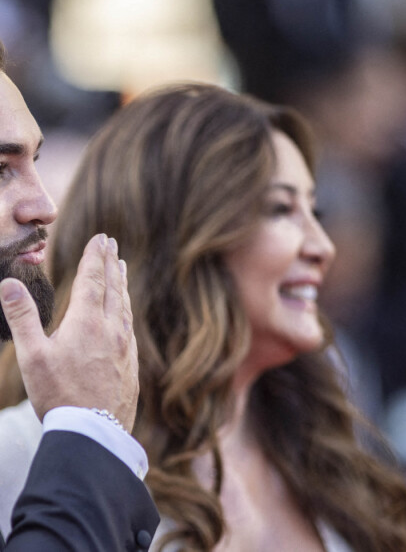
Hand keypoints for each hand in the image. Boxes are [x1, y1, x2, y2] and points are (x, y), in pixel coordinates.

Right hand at [0, 233, 138, 430]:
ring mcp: (124, 346)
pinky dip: (126, 309)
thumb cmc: (58, 394)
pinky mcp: (130, 362)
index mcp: (87, 322)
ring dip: (121, 284)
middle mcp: (111, 329)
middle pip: (113, 288)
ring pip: (124, 306)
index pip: (93, 280)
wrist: (94, 430)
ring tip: (121, 269)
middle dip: (110, 263)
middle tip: (112, 244)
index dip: (96, 257)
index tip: (101, 238)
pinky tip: (125, 312)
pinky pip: (129, 326)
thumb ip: (22, 317)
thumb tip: (9, 283)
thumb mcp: (32, 356)